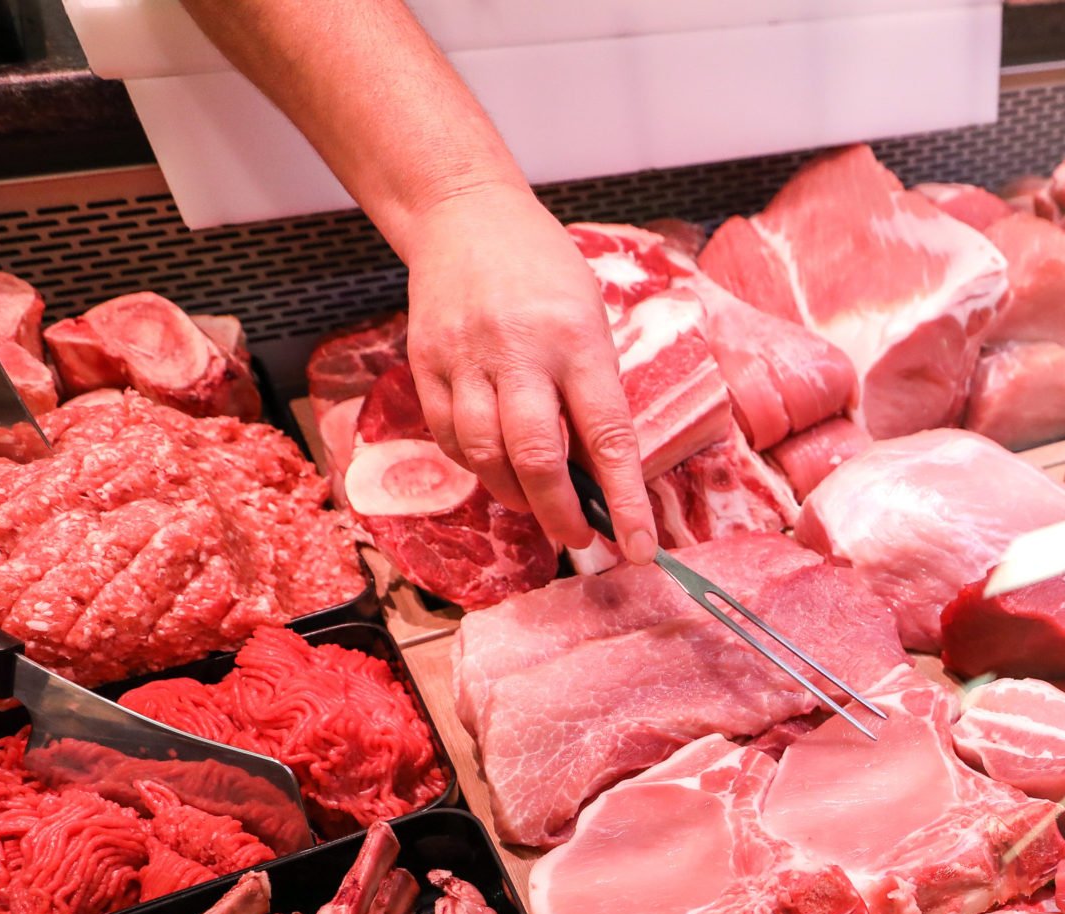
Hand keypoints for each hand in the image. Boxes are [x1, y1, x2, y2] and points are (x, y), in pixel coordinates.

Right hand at [399, 183, 655, 563]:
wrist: (465, 216)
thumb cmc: (544, 273)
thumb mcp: (590, 319)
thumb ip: (593, 393)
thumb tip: (599, 475)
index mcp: (576, 340)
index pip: (607, 437)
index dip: (625, 501)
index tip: (639, 547)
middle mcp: (518, 352)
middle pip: (535, 457)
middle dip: (560, 513)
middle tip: (577, 538)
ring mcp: (465, 358)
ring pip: (485, 456)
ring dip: (515, 497)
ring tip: (538, 505)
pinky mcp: (426, 363)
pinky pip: (449, 438)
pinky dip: (477, 466)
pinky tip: (496, 468)